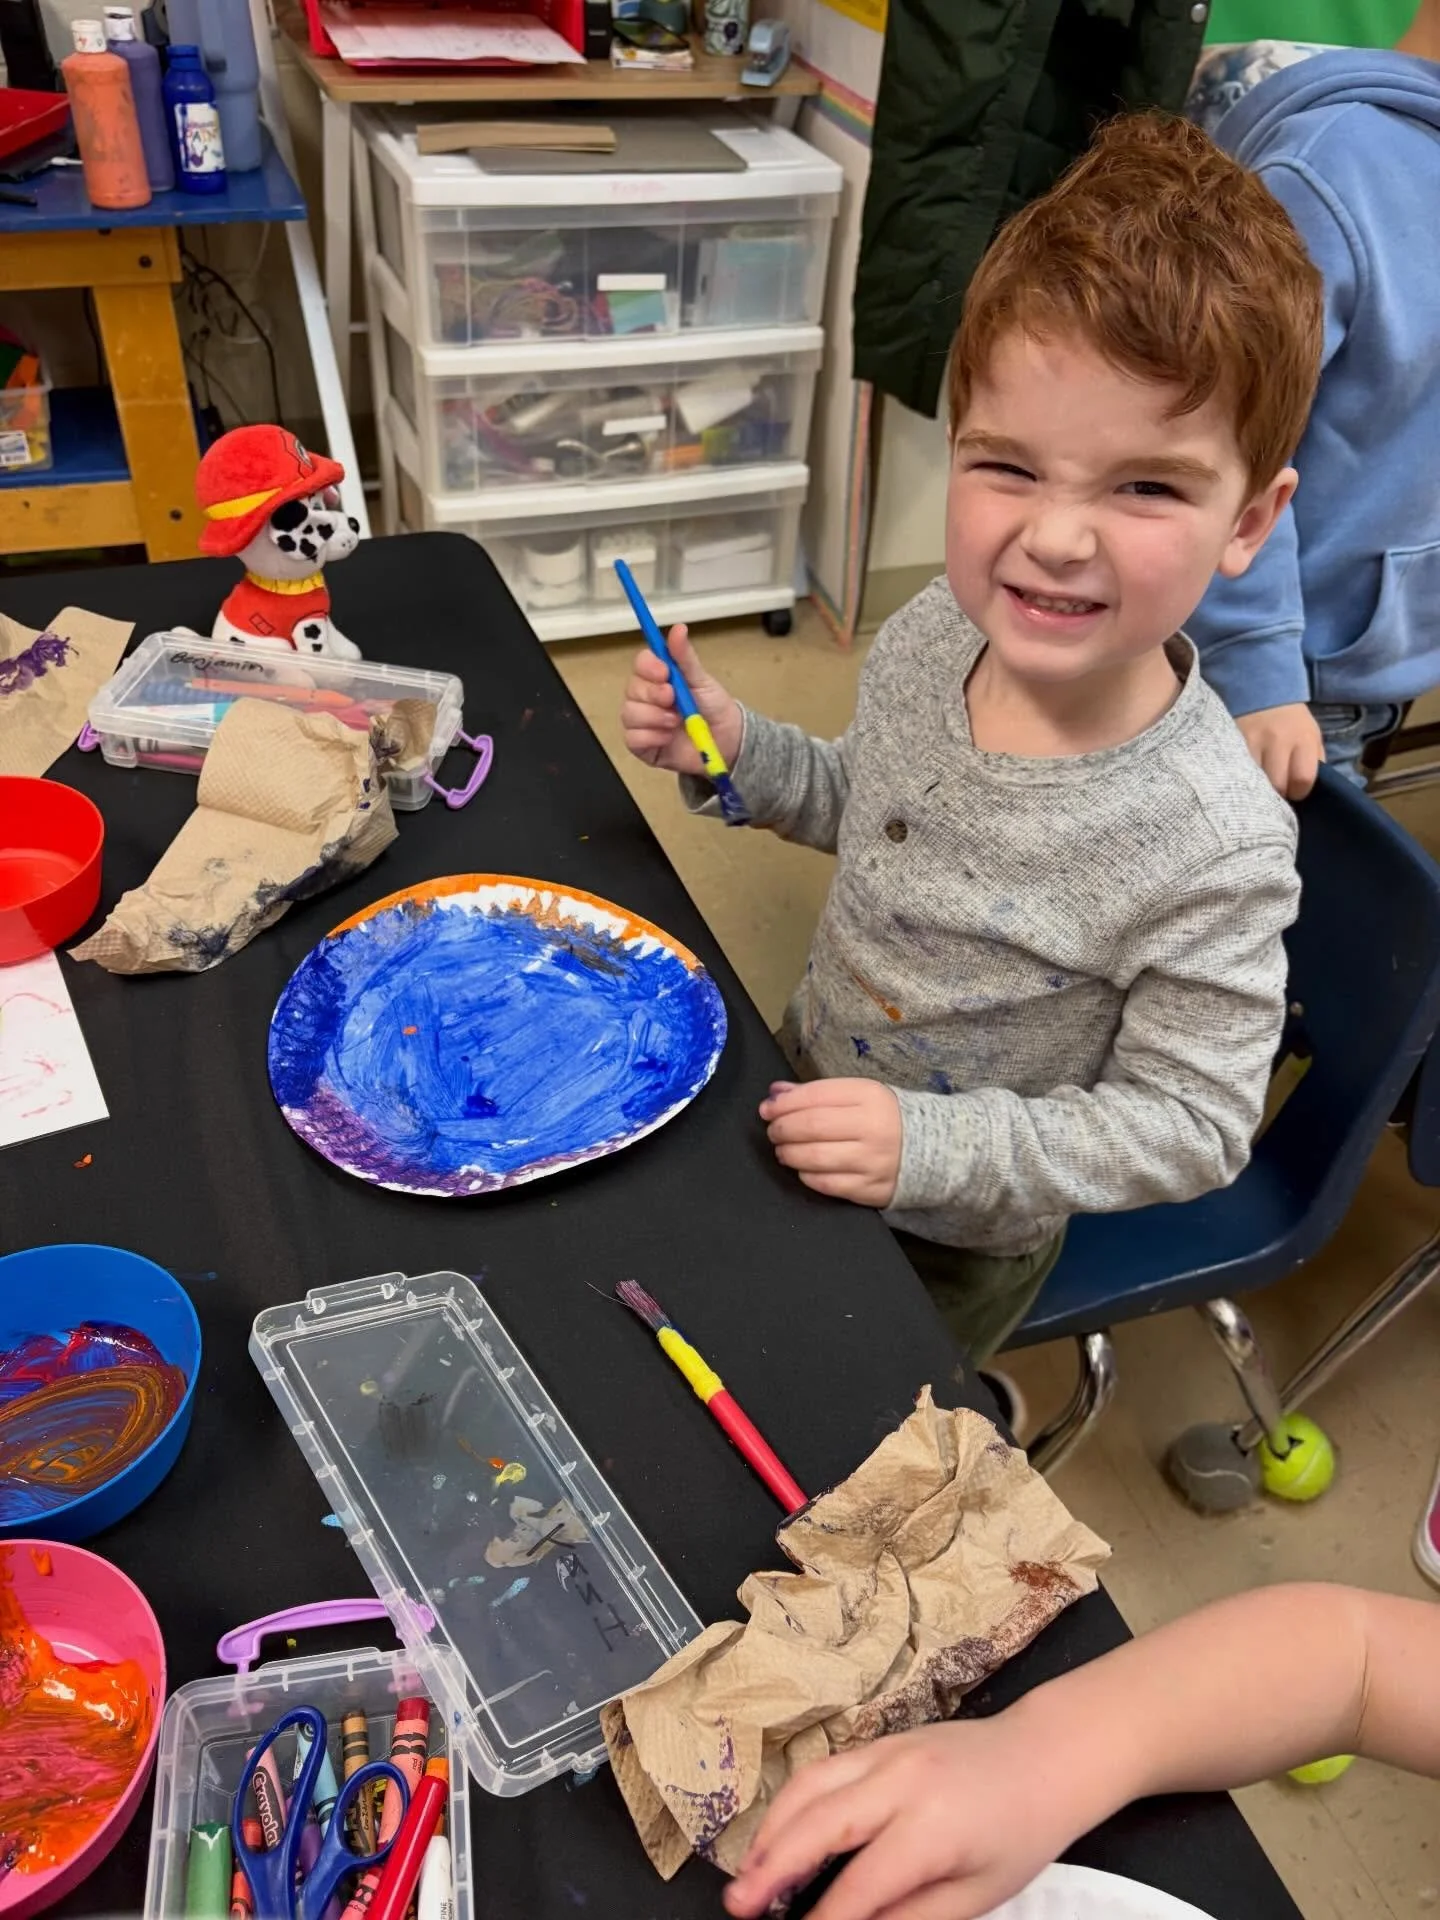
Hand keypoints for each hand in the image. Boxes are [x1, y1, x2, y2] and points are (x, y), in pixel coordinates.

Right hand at [619, 624, 742, 777]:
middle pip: (631, 689)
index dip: (648, 667)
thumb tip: (679, 627)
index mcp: (658, 678)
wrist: (726, 740)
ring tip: (676, 723)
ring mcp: (642, 722)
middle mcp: (646, 698)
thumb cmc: (713, 707)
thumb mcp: (701, 680)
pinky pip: (632, 739)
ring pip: (629, 713)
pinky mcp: (643, 746)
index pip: (640, 664)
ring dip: (653, 717)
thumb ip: (685, 657)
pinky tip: (668, 738)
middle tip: (673, 700)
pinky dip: (651, 737)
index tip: (664, 673)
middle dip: (653, 695)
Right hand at [723, 1713, 1098, 1919]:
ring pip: (810, 1785)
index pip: (860, 1885)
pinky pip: (824, 1768)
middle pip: (819, 1823)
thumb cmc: (1020, 1834)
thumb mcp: (976, 1896)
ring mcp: (887, 1751)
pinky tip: (781, 1830)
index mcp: (932, 1828)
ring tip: (749, 1873)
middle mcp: (901, 1781)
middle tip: (738, 1905)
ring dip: (771, 1828)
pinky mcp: (881, 1740)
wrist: (1045, 1756)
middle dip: (771, 1866)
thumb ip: (911, 1918)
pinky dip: (793, 1800)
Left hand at [760, 1079, 901, 1206]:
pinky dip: (807, 1176)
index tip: (767, 1109)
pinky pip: (828, 1184)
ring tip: (783, 1151)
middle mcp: (873, 1127)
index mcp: (870, 1096)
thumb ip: (818, 1093)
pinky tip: (803, 1169)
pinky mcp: (872, 1189)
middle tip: (773, 1131)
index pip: (816, 1096)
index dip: (784, 1103)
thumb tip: (776, 1094)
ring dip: (789, 1154)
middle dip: (782, 1129)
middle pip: (812, 1126)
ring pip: (816, 1157)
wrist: (933, 1149)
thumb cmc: (886, 1118)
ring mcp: (873, 1161)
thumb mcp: (859, 1095)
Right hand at [1237, 703, 1324, 799]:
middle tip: (1275, 790)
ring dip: (1257, 787)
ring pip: (1254, 781)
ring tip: (1258, 783)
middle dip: (1277, 794)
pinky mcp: (1231, 742)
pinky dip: (1241, 777)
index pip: (1303, 779)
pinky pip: (1237, 770)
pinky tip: (1243, 775)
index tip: (1293, 791)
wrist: (1260, 691)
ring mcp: (1252, 741)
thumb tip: (1309, 790)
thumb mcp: (1311, 736)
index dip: (1298, 792)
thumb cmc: (1290, 721)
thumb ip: (1315, 762)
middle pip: (1277, 784)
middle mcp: (1278, 740)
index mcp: (1303, 739)